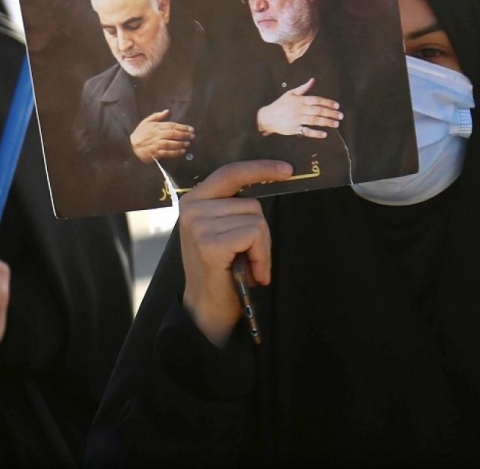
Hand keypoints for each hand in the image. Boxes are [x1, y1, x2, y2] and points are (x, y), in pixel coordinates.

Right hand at [130, 109, 194, 163]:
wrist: (131, 145)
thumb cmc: (140, 133)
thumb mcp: (147, 121)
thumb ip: (157, 116)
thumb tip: (168, 111)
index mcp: (156, 126)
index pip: (171, 126)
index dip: (182, 127)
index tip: (191, 129)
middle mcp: (156, 135)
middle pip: (172, 134)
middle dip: (184, 135)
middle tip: (192, 136)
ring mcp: (155, 144)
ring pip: (170, 143)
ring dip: (180, 143)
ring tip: (188, 143)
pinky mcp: (155, 153)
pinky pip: (166, 153)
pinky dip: (175, 152)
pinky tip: (182, 151)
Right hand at [179, 160, 292, 346]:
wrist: (207, 309)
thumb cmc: (223, 270)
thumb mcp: (224, 230)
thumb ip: (235, 207)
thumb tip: (272, 177)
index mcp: (195, 199)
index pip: (231, 172)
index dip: (260, 169)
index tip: (287, 170)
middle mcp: (192, 208)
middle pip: (252, 204)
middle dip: (262, 234)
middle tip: (252, 259)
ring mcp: (198, 225)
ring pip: (256, 221)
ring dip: (262, 249)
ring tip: (249, 267)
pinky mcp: (209, 243)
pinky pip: (254, 236)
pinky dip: (261, 257)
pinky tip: (252, 273)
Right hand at [256, 78, 342, 137]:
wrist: (267, 117)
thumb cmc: (280, 105)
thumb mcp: (290, 93)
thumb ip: (303, 88)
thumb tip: (313, 80)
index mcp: (299, 100)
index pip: (316, 100)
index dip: (327, 102)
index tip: (337, 106)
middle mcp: (299, 109)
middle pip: (318, 110)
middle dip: (330, 113)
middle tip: (340, 116)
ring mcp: (297, 119)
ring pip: (314, 120)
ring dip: (326, 122)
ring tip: (336, 124)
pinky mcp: (294, 129)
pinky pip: (306, 131)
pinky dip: (315, 133)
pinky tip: (324, 134)